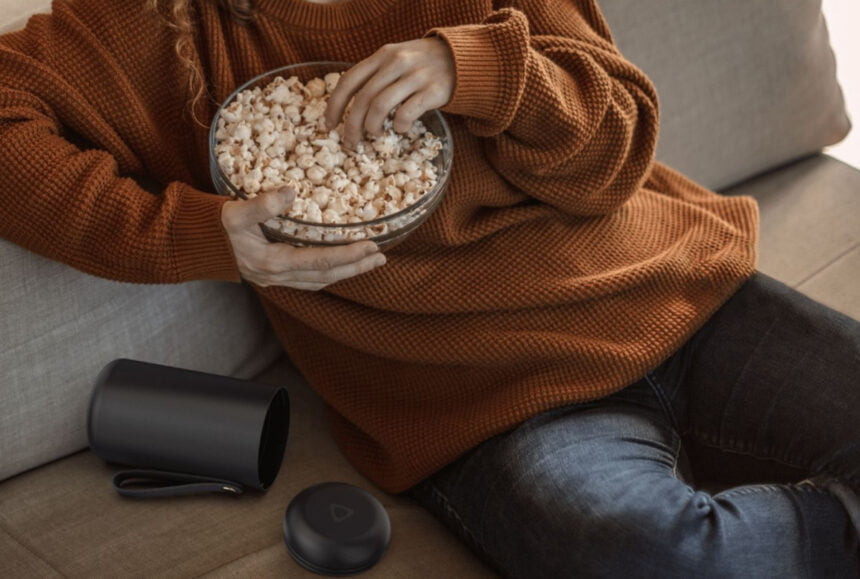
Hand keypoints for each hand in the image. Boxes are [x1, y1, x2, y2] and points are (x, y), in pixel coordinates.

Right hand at [221, 188, 385, 289]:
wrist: (189, 245)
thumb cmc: (211, 227)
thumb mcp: (233, 213)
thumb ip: (261, 205)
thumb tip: (290, 191)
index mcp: (271, 262)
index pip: (320, 262)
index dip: (348, 256)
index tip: (371, 246)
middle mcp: (277, 276)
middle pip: (326, 276)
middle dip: (355, 267)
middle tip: (381, 256)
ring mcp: (275, 278)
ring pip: (319, 280)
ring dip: (346, 272)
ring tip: (368, 261)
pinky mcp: (273, 275)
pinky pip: (308, 278)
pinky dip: (328, 272)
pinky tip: (339, 264)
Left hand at [325, 37, 454, 147]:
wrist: (461, 59)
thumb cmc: (422, 65)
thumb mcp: (396, 59)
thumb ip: (375, 75)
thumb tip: (349, 107)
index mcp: (382, 55)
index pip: (349, 81)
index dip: (335, 105)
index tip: (329, 125)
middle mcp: (396, 63)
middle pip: (363, 98)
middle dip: (352, 125)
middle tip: (350, 142)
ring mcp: (415, 76)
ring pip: (381, 106)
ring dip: (373, 126)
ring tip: (375, 135)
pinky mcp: (433, 91)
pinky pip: (407, 113)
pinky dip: (399, 125)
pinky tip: (400, 128)